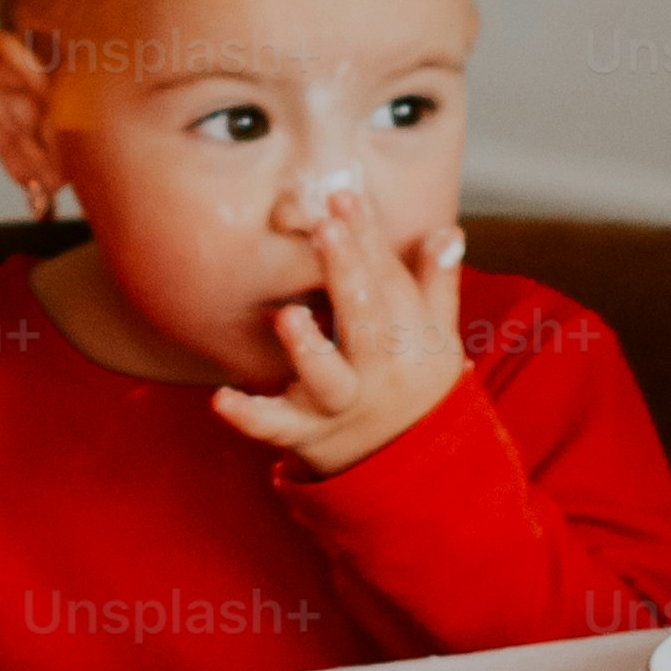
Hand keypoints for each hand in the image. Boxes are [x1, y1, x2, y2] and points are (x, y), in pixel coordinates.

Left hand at [212, 188, 467, 474]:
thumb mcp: (436, 339)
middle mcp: (379, 372)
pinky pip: (276, 428)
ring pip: (328, 379)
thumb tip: (448, 232)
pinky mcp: (305, 436)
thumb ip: (436, 285)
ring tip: (289, 315)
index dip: (368, 238)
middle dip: (347, 273)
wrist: (409, 474)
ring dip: (309, 349)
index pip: (389, 281)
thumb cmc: (412, 387)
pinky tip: (221, 398)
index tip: (345, 195)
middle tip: (326, 228)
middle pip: (366, 319)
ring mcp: (340, 405)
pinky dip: (250, 416)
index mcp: (410, 341)